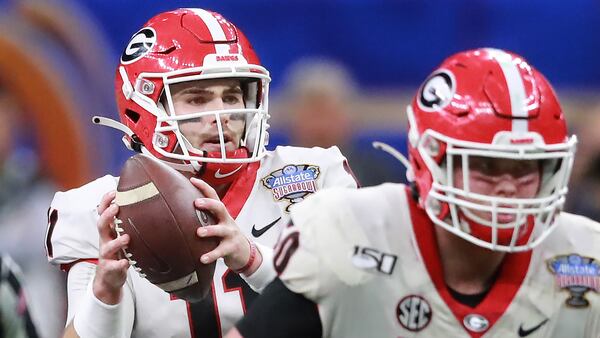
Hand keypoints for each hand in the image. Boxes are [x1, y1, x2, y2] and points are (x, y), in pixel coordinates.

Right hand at [93, 190, 129, 304]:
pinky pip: (113, 266)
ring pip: (107, 247)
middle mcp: (105, 241)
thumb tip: (145, 202)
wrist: (109, 279)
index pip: (103, 213)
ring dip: (116, 242)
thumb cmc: (118, 253)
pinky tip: (126, 262)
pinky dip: (120, 264)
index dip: (105, 202)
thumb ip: (127, 223)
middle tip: (116, 207)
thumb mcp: (120, 235)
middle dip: (107, 215)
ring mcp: (106, 255)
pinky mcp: (110, 269)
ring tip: (126, 237)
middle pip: (101, 225)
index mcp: (108, 231)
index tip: (114, 191)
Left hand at [191, 177, 259, 271]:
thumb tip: (177, 212)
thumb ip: (203, 218)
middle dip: (209, 204)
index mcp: (221, 214)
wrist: (244, 252)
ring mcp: (230, 234)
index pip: (214, 196)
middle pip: (220, 207)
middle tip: (196, 203)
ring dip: (210, 230)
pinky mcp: (231, 248)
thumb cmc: (225, 236)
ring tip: (199, 232)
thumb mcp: (217, 224)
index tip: (192, 180)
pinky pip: (221, 251)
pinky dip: (211, 255)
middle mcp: (227, 221)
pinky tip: (202, 258)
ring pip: (221, 230)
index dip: (204, 187)